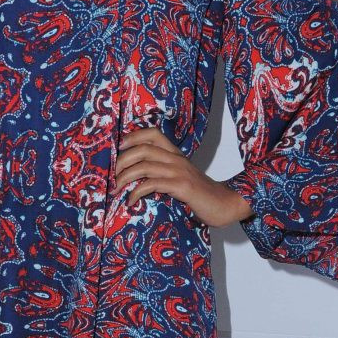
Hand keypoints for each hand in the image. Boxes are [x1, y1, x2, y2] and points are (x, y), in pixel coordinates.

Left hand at [114, 127, 252, 227]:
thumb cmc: (200, 194)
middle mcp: (176, 159)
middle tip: (111, 176)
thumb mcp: (180, 177)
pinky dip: (137, 192)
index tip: (118, 148)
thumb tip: (134, 175)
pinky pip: (153, 184)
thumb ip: (162, 172)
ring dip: (125, 177)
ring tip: (115, 189)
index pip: (152, 133)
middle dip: (122, 160)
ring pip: (145, 166)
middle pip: (143, 148)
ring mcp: (179, 172)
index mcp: (175, 154)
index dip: (133, 136)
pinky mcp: (182, 187)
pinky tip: (131, 201)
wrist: (226, 204)